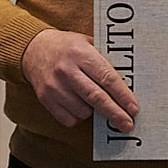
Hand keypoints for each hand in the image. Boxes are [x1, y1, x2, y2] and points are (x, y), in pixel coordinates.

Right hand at [21, 28, 138, 130]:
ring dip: (94, 112)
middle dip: (115, 114)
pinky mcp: (45, 99)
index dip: (123, 96)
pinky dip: (78, 116)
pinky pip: (68, 118)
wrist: (33, 49)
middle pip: (96, 98)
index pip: (107, 78)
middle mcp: (67, 70)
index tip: (134, 109)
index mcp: (81, 54)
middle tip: (127, 124)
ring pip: (83, 111)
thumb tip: (129, 84)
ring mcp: (54, 86)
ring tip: (95, 102)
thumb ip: (105, 60)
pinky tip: (79, 105)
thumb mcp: (87, 43)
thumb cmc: (66, 47)